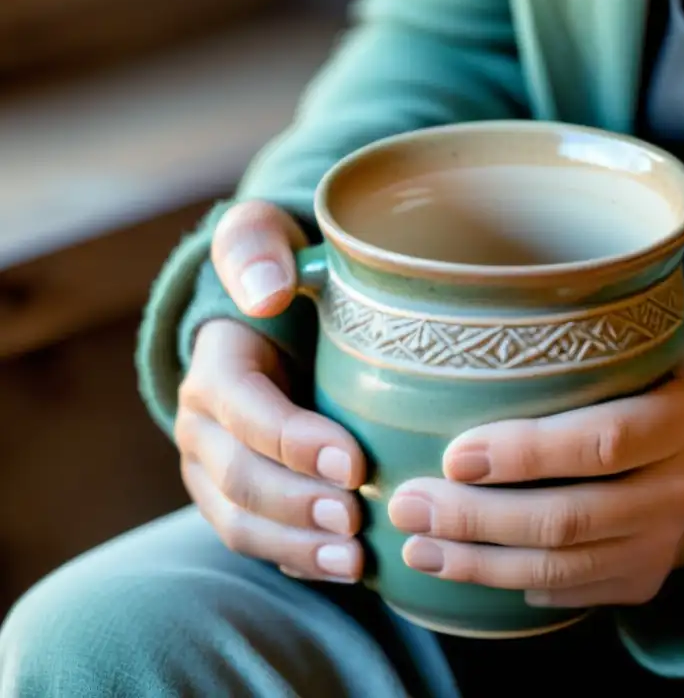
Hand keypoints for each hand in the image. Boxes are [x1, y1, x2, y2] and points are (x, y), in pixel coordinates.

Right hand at [175, 201, 367, 581]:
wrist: (278, 319)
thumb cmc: (284, 272)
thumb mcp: (267, 236)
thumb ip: (257, 246)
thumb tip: (265, 293)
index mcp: (216, 366)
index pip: (244, 410)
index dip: (292, 439)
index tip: (353, 460)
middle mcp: (203, 424)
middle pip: (240, 477)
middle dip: (298, 503)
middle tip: (358, 517)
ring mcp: (213, 468)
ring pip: (240, 521)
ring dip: (296, 546)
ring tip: (354, 561)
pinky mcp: (236, 499)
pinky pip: (255, 540)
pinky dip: (296, 560)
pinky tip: (344, 570)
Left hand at [388, 355, 683, 607]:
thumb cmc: (642, 392)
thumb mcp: (634, 354)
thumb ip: (573, 354)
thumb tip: (452, 346)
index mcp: (678, 418)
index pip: (601, 441)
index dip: (525, 454)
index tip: (453, 455)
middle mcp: (680, 486)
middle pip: (568, 517)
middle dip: (476, 519)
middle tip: (408, 505)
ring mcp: (665, 543)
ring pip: (560, 568)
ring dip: (478, 563)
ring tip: (417, 547)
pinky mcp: (645, 581)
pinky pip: (568, 593)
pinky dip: (508, 585)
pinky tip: (463, 566)